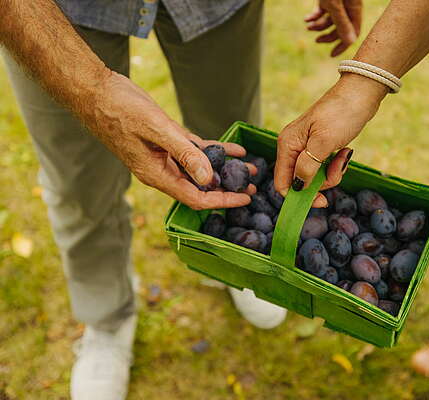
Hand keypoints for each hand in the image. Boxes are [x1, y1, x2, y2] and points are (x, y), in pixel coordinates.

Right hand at [89, 71, 255, 209]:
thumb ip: (184, 154)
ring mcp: (164, 156)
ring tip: (251, 169)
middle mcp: (162, 170)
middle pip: (201, 187)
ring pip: (201, 169)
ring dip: (225, 169)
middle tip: (255, 187)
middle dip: (228, 188)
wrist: (96, 91)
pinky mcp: (166, 140)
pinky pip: (196, 150)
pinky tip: (234, 149)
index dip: (222, 201)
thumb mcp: (157, 130)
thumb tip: (208, 179)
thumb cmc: (119, 109)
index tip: (245, 199)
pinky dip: (215, 150)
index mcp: (157, 175)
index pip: (196, 198)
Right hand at [275, 74, 387, 206]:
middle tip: (338, 169)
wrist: (362, 93)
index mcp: (288, 145)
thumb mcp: (324, 143)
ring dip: (333, 173)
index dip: (298, 196)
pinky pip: (326, 167)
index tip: (321, 201)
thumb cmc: (341, 114)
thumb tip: (297, 188)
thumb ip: (308, 167)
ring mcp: (308, 147)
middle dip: (322, 183)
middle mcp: (294, 147)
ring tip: (344, 155)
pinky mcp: (321, 146)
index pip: (282, 182)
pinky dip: (337, 164)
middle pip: (301, 181)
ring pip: (315, 176)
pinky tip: (345, 151)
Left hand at [305, 0, 362, 56]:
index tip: (332, 54)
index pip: (353, 33)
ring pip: (329, 21)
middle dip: (327, 36)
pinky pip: (321, 11)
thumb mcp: (335, 5)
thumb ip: (342, 22)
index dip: (343, 45)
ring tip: (308, 26)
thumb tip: (350, 42)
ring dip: (318, 26)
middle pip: (340, 29)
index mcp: (354, 10)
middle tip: (316, 40)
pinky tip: (306, 19)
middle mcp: (347, 8)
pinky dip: (314, 16)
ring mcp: (337, 3)